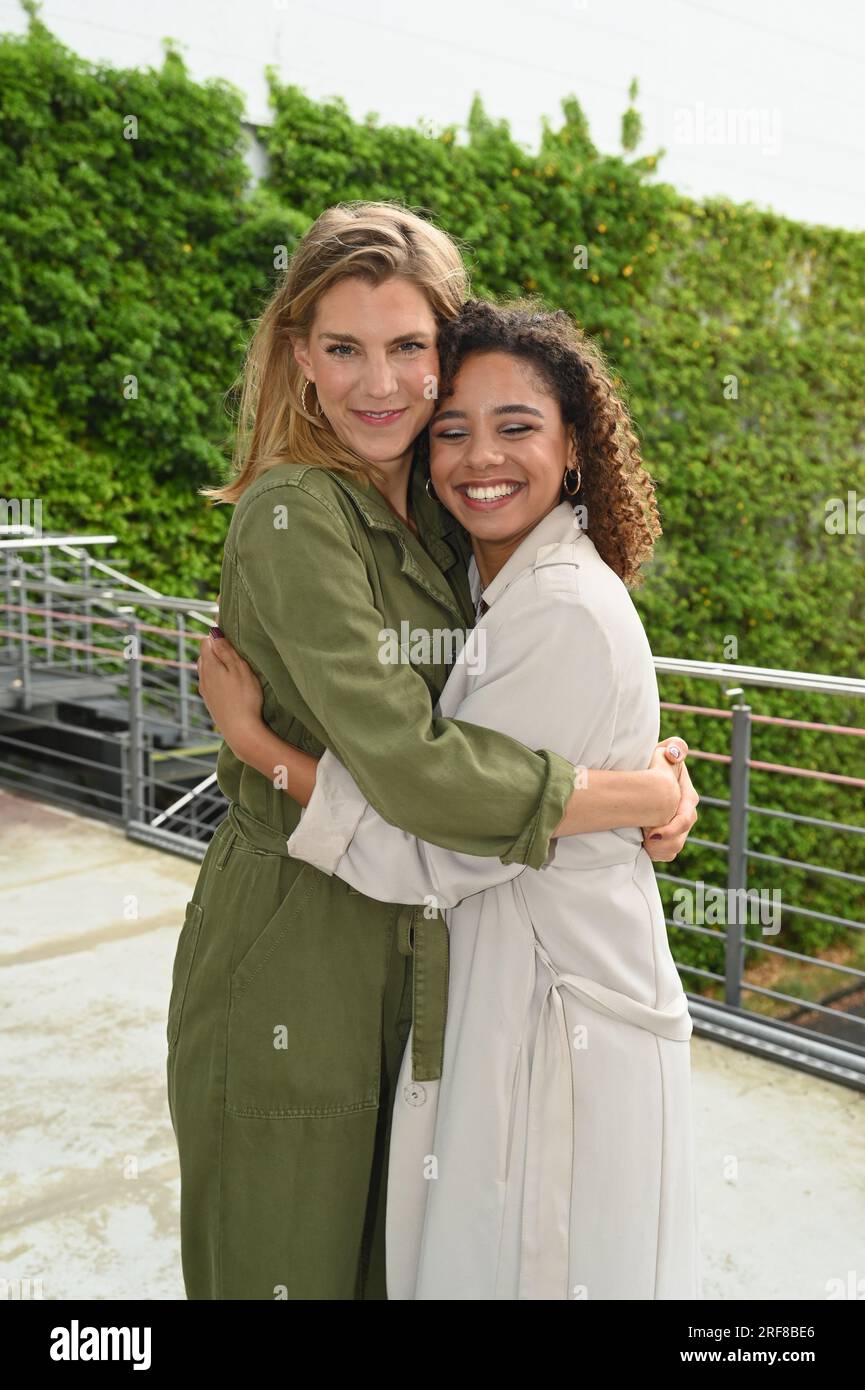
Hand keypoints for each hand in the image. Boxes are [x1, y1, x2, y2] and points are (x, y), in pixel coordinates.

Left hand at [196, 632, 264, 748]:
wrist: (241, 731)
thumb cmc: (245, 698)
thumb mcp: (240, 669)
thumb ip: (226, 650)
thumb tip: (214, 632)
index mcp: (210, 666)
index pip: (205, 642)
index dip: (215, 635)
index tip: (228, 634)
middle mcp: (203, 677)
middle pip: (203, 655)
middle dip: (214, 649)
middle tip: (231, 647)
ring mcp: (205, 692)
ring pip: (205, 670)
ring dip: (215, 664)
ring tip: (230, 665)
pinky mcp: (210, 703)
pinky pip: (209, 683)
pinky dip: (216, 678)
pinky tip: (227, 684)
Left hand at [643, 741, 698, 861]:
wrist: (642, 777)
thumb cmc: (654, 762)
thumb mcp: (663, 751)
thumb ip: (674, 748)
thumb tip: (674, 753)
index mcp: (688, 798)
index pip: (685, 819)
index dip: (671, 828)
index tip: (652, 833)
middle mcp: (686, 815)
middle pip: (680, 837)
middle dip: (663, 842)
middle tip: (645, 839)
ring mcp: (679, 829)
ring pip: (674, 849)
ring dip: (659, 850)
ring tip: (643, 845)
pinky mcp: (670, 839)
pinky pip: (667, 854)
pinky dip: (657, 854)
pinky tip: (644, 848)